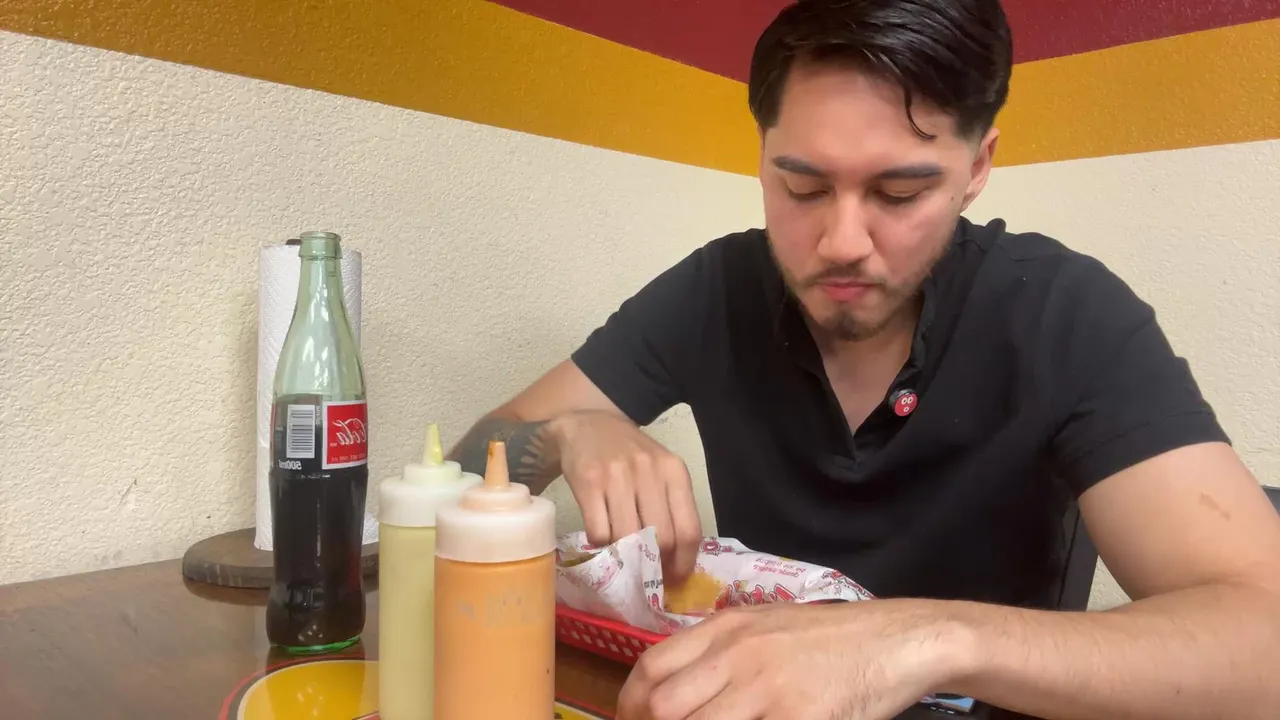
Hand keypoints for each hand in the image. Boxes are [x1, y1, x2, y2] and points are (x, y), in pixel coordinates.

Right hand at [549, 410, 701, 583]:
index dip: (684, 561)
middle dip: (654, 563)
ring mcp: (617, 476)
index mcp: (674, 471)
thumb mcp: (659, 471)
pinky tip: (601, 534)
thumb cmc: (629, 455)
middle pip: (661, 538)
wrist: (586, 425)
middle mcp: (649, 471)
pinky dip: (600, 543)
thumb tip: (675, 561)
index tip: (676, 577)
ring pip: (628, 538)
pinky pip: (598, 531)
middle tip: (647, 572)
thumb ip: (670, 507)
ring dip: (625, 554)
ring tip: (622, 554)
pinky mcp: (588, 482)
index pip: (689, 529)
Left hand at [616, 600, 972, 719]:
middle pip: (665, 705)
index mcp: (726, 628)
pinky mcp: (798, 718)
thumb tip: (673, 686)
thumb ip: (719, 649)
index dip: (629, 702)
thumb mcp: (765, 625)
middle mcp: (739, 654)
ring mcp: (767, 689)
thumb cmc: (829, 637)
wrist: (893, 640)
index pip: (652, 666)